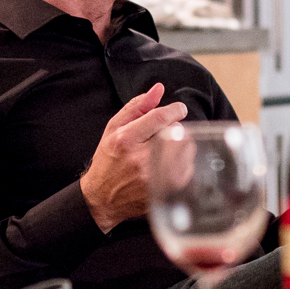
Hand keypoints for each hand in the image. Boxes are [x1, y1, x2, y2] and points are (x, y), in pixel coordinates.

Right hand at [80, 83, 187, 232]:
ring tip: (167, 149)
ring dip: (181, 146)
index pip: (159, 117)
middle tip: (167, 133)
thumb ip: (137, 107)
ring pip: (185, 151)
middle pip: (176, 133)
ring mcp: (153, 177)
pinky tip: (169, 164)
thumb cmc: (108, 160)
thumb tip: (158, 89)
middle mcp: (140, 158)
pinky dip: (183, 163)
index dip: (174, 110)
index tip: (179, 109)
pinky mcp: (164, 191)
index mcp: (126, 139)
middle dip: (176, 129)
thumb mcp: (114, 128)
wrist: (102, 198)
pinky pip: (187, 169)